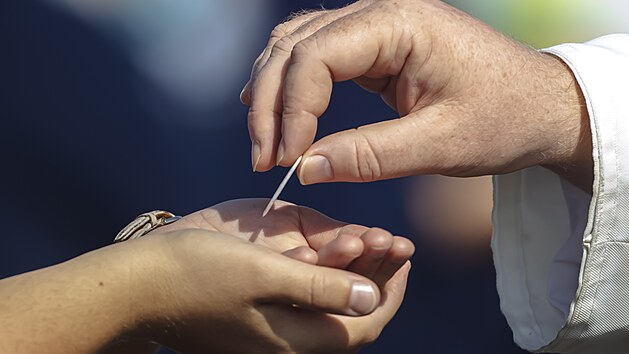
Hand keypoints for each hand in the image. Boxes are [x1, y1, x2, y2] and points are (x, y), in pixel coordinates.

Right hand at [129, 199, 412, 352]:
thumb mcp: (263, 275)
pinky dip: (326, 273)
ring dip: (354, 271)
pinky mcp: (258, 317)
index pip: (366, 323)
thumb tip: (372, 298)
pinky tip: (330, 249)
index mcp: (296, 340)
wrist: (139, 285)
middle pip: (352, 313)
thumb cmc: (196, 274)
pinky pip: (307, 298)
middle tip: (393, 239)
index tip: (403, 252)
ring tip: (369, 238)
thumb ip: (321, 289)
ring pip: (331, 304)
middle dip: (378, 275)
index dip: (393, 289)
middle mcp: (290, 342)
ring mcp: (273, 331)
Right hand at [242, 0, 591, 190]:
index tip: (286, 161)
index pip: (316, 55)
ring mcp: (374, 26)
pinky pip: (315, 57)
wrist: (540, 105)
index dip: (292, 109)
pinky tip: (279, 115)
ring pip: (295, 46)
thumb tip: (304, 169)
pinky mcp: (374, 47)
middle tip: (262, 159)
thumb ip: (370, 156)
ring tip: (265, 142)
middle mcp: (379, 12)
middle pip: (294, 45)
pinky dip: (291, 87)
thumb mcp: (440, 145)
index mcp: (400, 22)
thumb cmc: (503, 118)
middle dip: (270, 104)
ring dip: (273, 94)